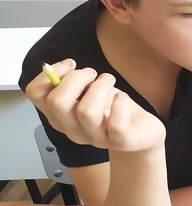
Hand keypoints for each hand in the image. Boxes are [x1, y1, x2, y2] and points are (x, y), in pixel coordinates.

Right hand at [25, 59, 165, 153]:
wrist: (141, 133)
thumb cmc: (112, 109)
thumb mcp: (88, 93)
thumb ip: (72, 84)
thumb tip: (64, 68)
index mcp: (60, 116)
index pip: (36, 94)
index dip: (48, 74)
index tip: (70, 63)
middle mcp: (73, 130)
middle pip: (58, 102)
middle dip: (75, 79)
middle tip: (92, 74)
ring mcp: (97, 138)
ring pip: (86, 112)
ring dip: (99, 87)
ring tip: (109, 80)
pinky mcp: (122, 141)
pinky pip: (116, 125)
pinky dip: (119, 105)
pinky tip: (122, 96)